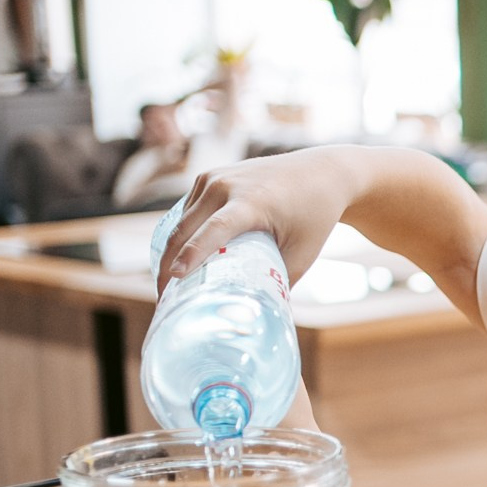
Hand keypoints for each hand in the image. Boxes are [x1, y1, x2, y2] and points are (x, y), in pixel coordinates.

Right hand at [156, 146, 371, 291]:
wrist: (322, 172)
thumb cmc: (315, 216)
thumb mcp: (303, 253)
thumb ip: (278, 281)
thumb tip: (257, 314)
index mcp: (252, 201)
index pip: (214, 229)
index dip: (193, 254)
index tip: (175, 278)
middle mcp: (227, 185)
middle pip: (186, 228)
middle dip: (168, 265)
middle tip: (164, 300)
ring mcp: (214, 177)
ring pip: (181, 221)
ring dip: (169, 251)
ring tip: (166, 286)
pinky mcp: (209, 177)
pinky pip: (187, 210)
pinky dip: (180, 235)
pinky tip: (175, 260)